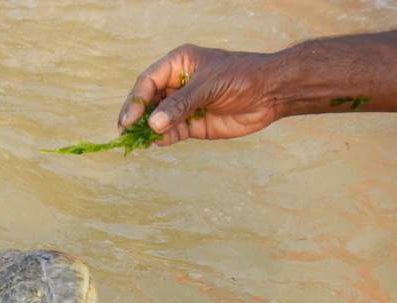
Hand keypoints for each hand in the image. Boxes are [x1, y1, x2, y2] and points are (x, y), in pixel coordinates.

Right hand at [118, 45, 280, 145]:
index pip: (148, 81)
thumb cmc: (241, 76)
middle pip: (148, 101)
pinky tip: (157, 143)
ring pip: (157, 119)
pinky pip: (171, 133)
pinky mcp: (193, 125)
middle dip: (136, 116)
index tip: (130, 118)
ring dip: (147, 130)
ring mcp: (184, 106)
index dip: (136, 99)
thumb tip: (153, 124)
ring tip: (136, 141)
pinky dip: (163, 139)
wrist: (271, 93)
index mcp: (178, 64)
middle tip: (124, 132)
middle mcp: (177, 85)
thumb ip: (180, 105)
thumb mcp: (209, 85)